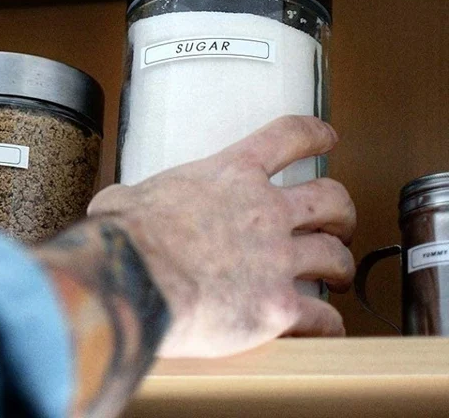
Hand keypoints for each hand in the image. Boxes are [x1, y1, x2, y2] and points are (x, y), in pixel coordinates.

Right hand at [88, 116, 355, 358]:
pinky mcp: (279, 308)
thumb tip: (120, 205)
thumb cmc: (127, 235)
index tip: (327, 138)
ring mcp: (277, 258)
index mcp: (230, 174)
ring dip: (341, 267)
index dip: (315, 135)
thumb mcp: (129, 195)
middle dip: (342, 211)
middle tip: (337, 223)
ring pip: (336, 256)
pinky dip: (329, 323)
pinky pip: (324, 317)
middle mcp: (264, 210)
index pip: (288, 137)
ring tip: (337, 277)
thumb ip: (141, 196)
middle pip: (331, 199)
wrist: (135, 276)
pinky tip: (324, 327)